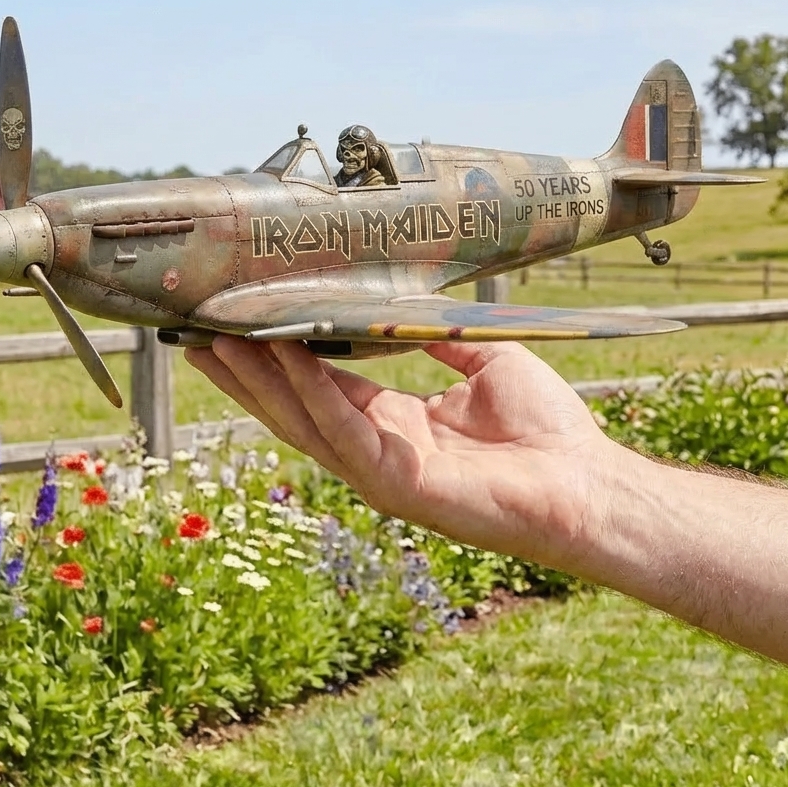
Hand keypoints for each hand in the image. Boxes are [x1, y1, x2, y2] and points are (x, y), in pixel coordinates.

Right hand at [185, 336, 620, 568]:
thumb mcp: (483, 360)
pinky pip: (341, 430)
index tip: (242, 320)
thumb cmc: (546, 430)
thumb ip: (438, 335)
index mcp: (393, 423)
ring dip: (258, 379)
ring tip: (218, 339)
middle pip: (294, 405)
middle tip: (200, 329)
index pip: (320, 385)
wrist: (587, 483)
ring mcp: (379, 470)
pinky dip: (309, 391)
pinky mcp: (395, 483)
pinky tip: (283, 355)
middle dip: (245, 369)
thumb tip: (407, 302)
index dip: (280, 354)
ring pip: (302, 420)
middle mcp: (375, 447)